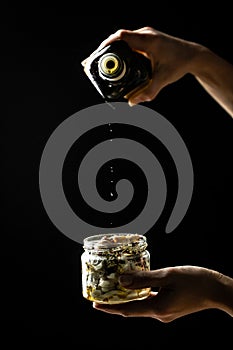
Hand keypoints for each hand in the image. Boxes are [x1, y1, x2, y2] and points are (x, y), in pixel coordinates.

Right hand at [82, 27, 232, 116]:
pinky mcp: (147, 40)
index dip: (106, 45)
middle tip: (92, 63)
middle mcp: (146, 35)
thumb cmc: (179, 64)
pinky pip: (129, 42)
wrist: (193, 55)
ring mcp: (146, 36)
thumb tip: (132, 103)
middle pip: (118, 38)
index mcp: (148, 41)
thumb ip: (148, 92)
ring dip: (111, 50)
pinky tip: (115, 61)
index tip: (96, 56)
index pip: (121, 37)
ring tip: (100, 63)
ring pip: (123, 40)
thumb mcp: (163, 80)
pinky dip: (120, 51)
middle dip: (104, 50)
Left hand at [93, 265, 232, 321]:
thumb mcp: (168, 275)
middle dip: (115, 304)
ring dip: (128, 299)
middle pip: (132, 309)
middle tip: (100, 295)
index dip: (110, 308)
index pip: (127, 310)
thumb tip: (122, 280)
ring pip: (141, 306)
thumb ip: (144, 279)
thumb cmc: (195, 280)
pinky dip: (140, 297)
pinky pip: (150, 303)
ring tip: (115, 290)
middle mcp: (160, 314)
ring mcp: (166, 313)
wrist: (217, 290)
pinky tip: (137, 288)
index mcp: (158, 308)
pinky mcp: (170, 308)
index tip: (95, 305)